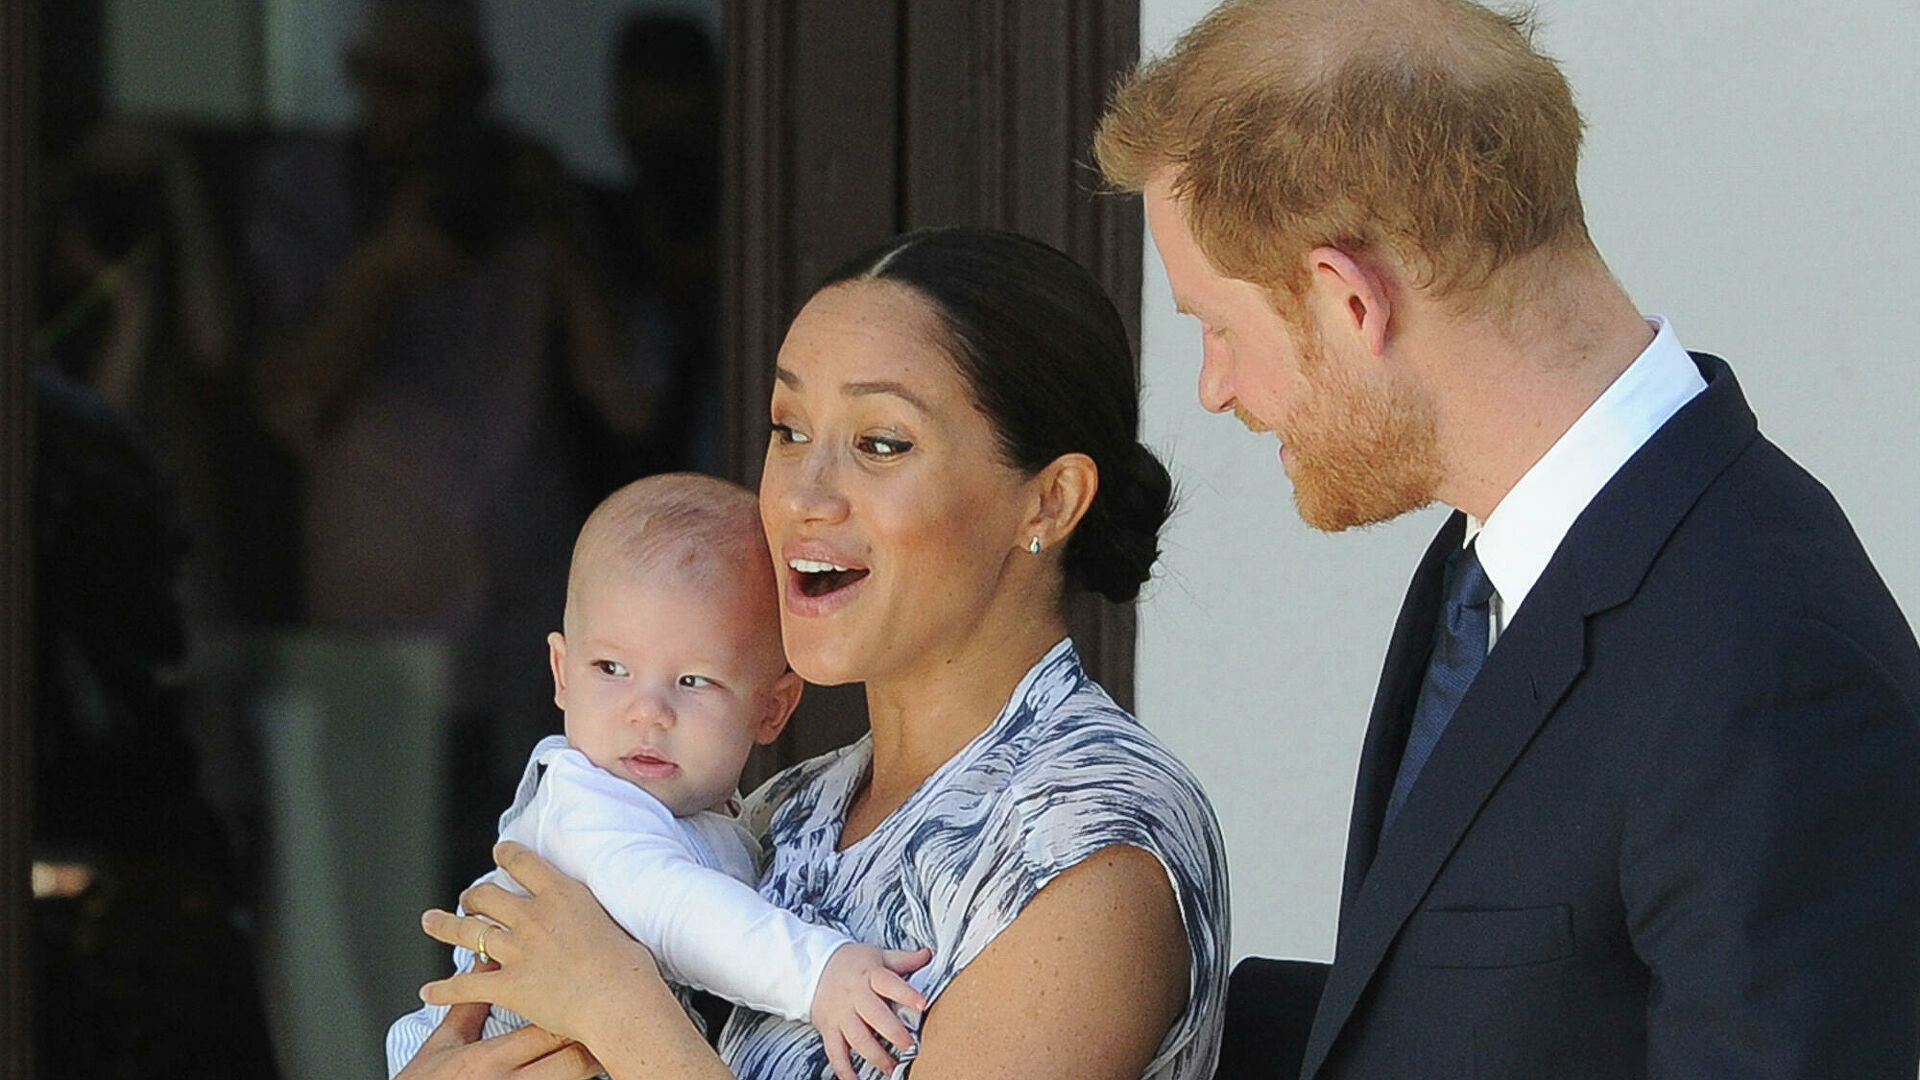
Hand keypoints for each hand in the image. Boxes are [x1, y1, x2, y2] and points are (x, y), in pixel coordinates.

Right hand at [393, 995, 600, 1079]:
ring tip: (606, 1046)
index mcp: (489, 1059)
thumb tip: (484, 963)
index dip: (572, 1008)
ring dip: (590, 1063)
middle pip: (570, 1057)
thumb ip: (468, 1005)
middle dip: (593, 1038)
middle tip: (612, 1018)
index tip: (590, 992)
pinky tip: (587, 1073)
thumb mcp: (443, 1045)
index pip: (544, 1026)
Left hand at [420, 842, 680, 1049]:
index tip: (499, 852)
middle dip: (472, 896)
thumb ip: (591, 917)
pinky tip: (429, 990)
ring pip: (468, 932)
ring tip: (432, 921)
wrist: (619, 998)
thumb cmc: (629, 966)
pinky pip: (464, 986)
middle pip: (487, 895)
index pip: (523, 863)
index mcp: (561, 895)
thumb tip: (593, 921)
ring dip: (445, 926)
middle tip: (469, 898)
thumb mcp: (613, 922)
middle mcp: (532, 917)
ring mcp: (516, 950)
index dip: (505, 854)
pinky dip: (443, 989)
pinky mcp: (507, 985)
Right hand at [810, 944, 932, 1079]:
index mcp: (869, 975)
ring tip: (893, 1067)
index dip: (906, 993)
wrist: (814, 967)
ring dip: (876, 1055)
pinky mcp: (829, 1029)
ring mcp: (840, 1014)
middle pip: (874, 1015)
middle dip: (894, 1032)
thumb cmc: (853, 963)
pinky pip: (835, 1052)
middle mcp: (854, 996)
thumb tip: (927, 955)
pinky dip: (845, 1070)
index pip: (889, 983)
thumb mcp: (878, 955)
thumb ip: (904, 959)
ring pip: (857, 1038)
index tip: (922, 1004)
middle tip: (910, 1045)